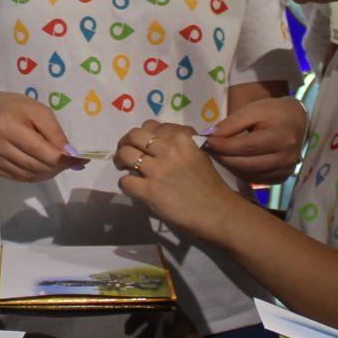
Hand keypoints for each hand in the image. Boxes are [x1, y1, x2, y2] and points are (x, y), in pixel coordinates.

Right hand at [0, 92, 79, 181]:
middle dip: (59, 167)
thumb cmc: (15, 109)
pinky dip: (38, 175)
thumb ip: (55, 133)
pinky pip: (22, 178)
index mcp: (8, 126)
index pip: (42, 152)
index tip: (79, 159)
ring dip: (50, 172)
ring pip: (31, 176)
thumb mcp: (38, 111)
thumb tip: (70, 155)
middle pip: (37, 166)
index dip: (64, 159)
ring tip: (59, 163)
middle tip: (71, 161)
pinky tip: (44, 166)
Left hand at [114, 120, 244, 237]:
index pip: (152, 125)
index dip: (144, 134)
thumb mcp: (198, 153)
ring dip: (121, 159)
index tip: (143, 143)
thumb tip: (156, 141)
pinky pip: (125, 181)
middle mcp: (168, 150)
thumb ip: (179, 143)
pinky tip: (133, 187)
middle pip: (134, 135)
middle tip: (126, 152)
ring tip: (123, 167)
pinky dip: (125, 183)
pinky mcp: (150, 191)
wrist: (216, 212)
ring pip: (126, 154)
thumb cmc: (209, 184)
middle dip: (126, 141)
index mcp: (181, 138)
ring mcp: (158, 170)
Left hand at [203, 97, 306, 182]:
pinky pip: (254, 180)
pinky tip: (231, 161)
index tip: (205, 141)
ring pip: (248, 175)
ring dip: (228, 166)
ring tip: (217, 154)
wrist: (297, 121)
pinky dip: (239, 172)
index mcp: (281, 137)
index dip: (223, 146)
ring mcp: (285, 171)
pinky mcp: (281, 178)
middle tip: (206, 150)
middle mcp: (286, 158)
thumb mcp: (252, 110)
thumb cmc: (273, 112)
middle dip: (222, 158)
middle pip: (246, 164)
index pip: (246, 146)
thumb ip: (231, 123)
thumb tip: (210, 137)